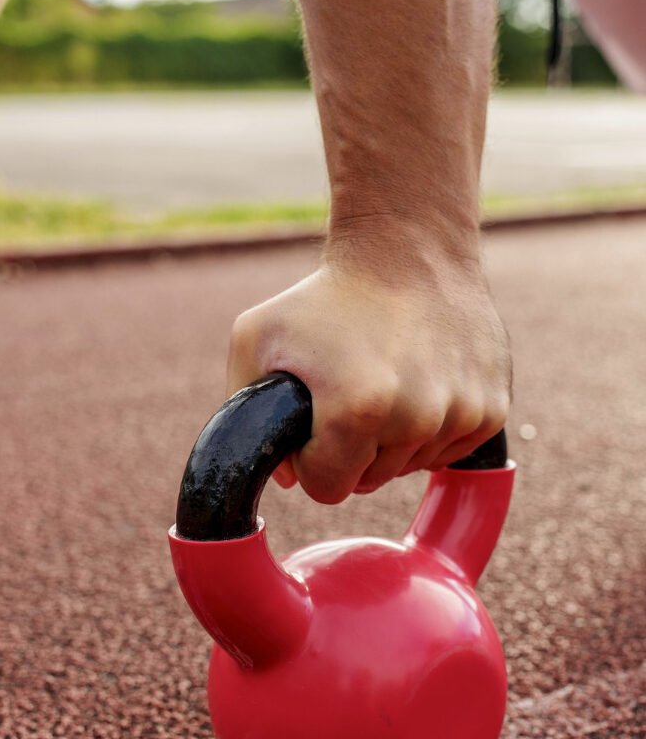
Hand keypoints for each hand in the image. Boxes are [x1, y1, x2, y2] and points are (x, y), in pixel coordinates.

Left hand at [226, 243, 510, 503]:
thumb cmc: (323, 296)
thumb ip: (245, 414)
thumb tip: (287, 478)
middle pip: (370, 480)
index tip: (313, 425)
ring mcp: (462, 413)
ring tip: (382, 380)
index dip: (312, 461)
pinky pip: (449, 450)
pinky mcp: (494, 408)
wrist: (407, 250)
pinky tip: (416, 381)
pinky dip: (429, 429)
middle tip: (346, 394)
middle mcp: (417, 417)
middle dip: (350, 450)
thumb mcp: (255, 339)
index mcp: (356, 410)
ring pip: (410, 466)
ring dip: (391, 439)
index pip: (327, 488)